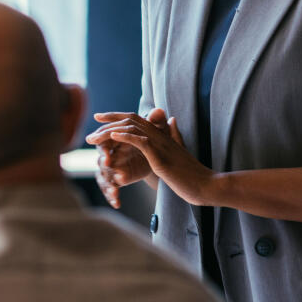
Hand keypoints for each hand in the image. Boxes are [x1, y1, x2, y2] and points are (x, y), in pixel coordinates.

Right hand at [85, 108, 168, 208]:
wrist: (158, 157)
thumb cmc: (153, 139)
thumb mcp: (157, 132)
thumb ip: (156, 122)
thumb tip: (159, 111)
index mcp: (116, 139)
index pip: (104, 140)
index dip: (103, 146)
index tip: (108, 155)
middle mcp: (111, 153)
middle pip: (101, 159)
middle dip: (105, 164)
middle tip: (110, 167)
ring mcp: (113, 168)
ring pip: (103, 176)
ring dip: (107, 184)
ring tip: (114, 192)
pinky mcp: (118, 179)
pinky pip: (110, 189)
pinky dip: (112, 196)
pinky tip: (117, 202)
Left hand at [95, 112, 217, 206]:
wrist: (206, 185)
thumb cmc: (193, 174)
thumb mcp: (180, 151)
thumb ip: (175, 135)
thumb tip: (172, 120)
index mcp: (163, 135)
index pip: (138, 119)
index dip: (119, 116)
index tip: (103, 117)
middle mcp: (161, 136)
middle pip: (132, 118)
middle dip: (110, 119)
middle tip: (94, 119)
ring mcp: (160, 145)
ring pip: (132, 128)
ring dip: (111, 130)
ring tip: (96, 134)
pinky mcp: (160, 156)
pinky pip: (140, 141)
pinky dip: (125, 136)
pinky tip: (113, 136)